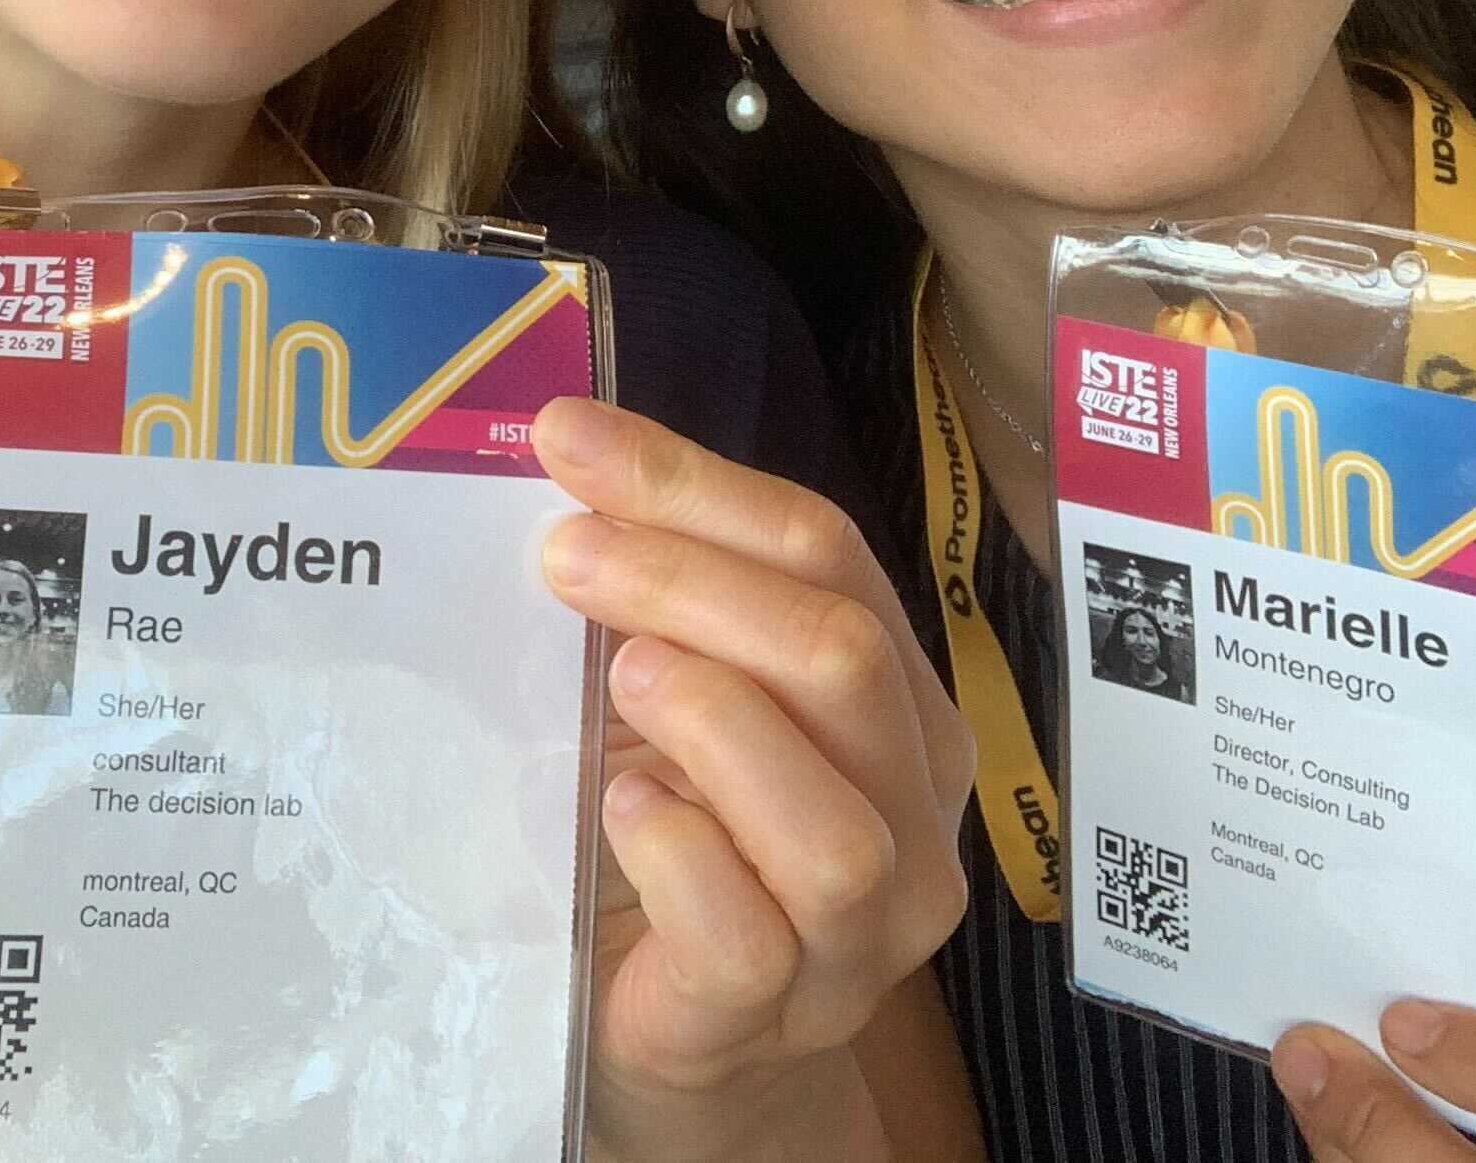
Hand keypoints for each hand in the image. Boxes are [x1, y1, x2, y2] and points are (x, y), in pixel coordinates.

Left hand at [532, 397, 974, 1162]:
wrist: (679, 1039)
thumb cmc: (677, 843)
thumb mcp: (679, 700)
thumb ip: (662, 595)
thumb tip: (572, 448)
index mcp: (898, 708)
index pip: (829, 556)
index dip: (694, 483)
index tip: (568, 437)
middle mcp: (912, 815)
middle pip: (841, 661)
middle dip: (692, 580)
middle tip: (563, 553)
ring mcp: (857, 936)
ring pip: (832, 821)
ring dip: (717, 718)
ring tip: (620, 678)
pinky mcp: (771, 1017)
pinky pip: (749, 934)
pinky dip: (682, 855)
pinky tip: (623, 810)